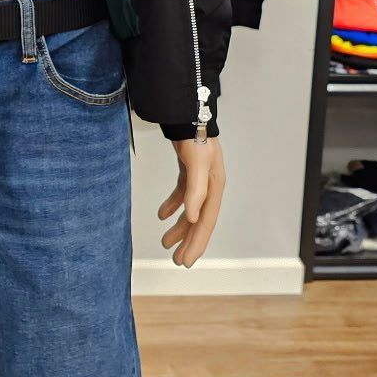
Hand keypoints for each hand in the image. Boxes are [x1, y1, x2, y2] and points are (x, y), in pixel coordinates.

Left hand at [158, 137, 225, 266]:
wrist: (189, 115)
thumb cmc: (196, 137)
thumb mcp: (196, 164)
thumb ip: (194, 191)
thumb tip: (192, 218)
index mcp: (215, 188)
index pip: (206, 223)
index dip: (196, 244)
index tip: (186, 261)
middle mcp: (210, 187)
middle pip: (200, 221)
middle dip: (189, 242)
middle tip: (178, 261)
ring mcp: (200, 180)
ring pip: (191, 211)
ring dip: (179, 227)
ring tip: (166, 242)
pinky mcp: (189, 173)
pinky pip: (182, 195)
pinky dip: (173, 206)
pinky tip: (161, 214)